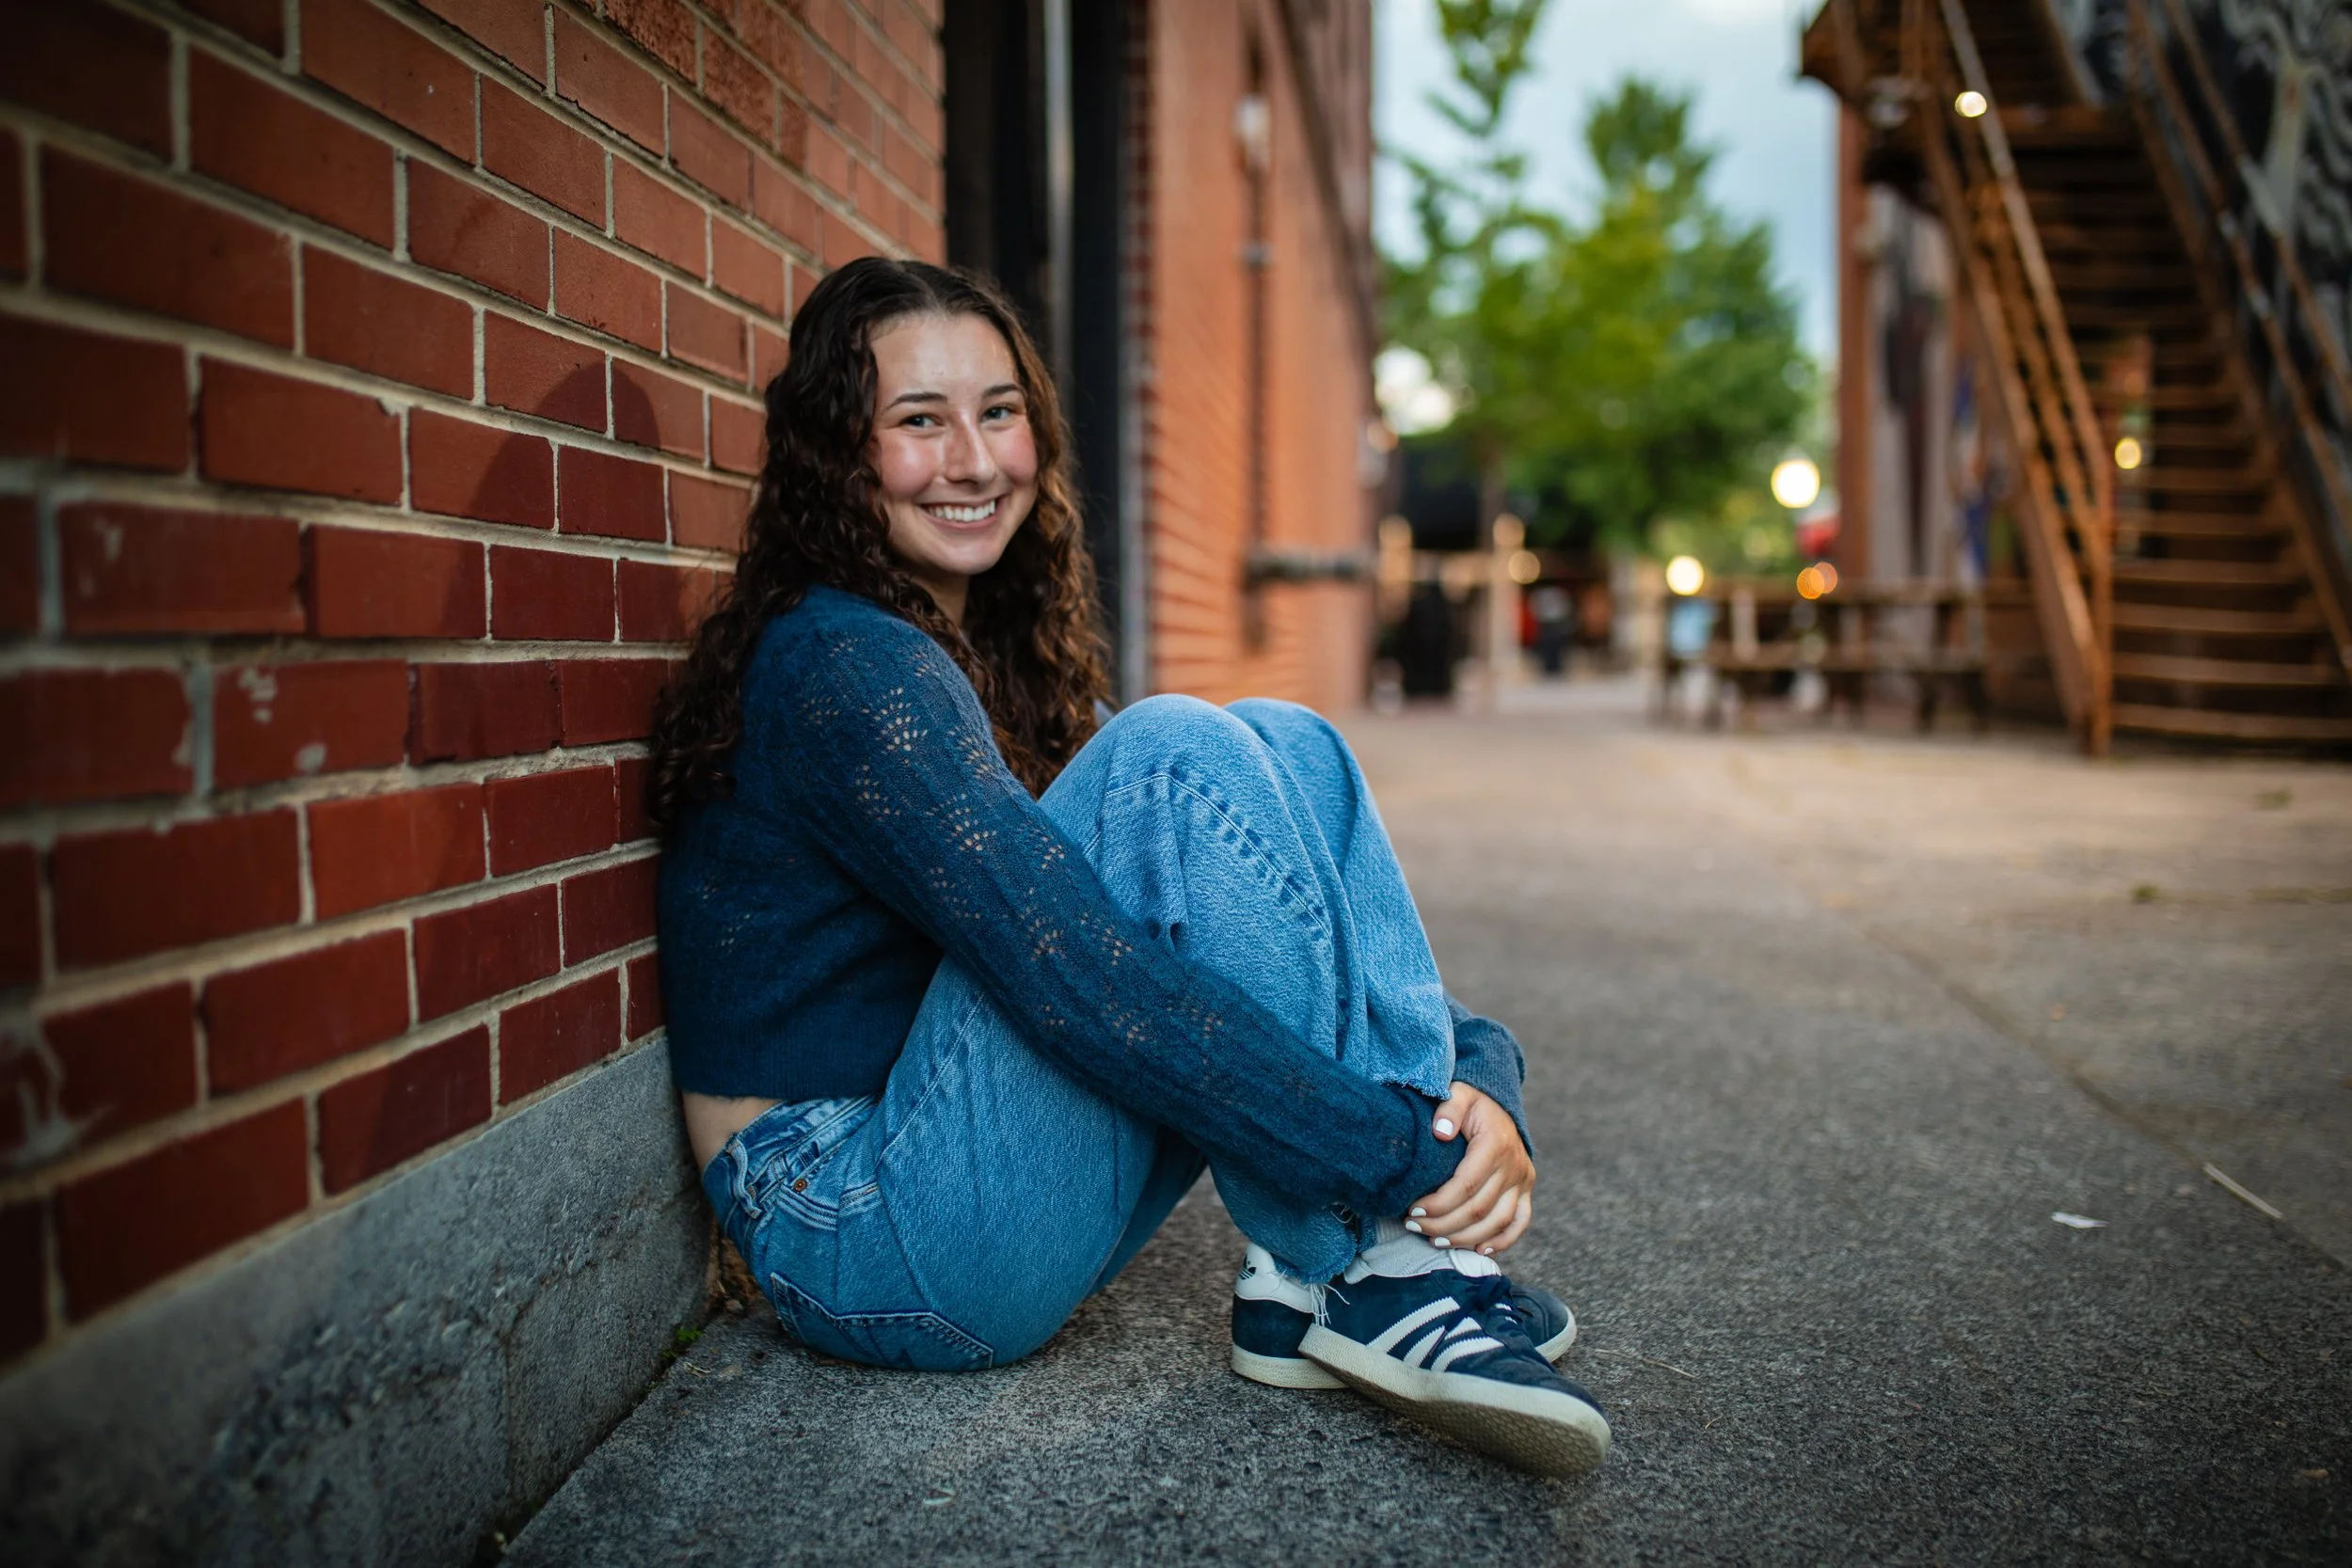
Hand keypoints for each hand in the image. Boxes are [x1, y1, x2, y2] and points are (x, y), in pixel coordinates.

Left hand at [1407, 1082, 1533, 1256]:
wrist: (1500, 1106)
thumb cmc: (1472, 1103)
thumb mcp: (1459, 1094)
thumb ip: (1449, 1109)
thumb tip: (1440, 1132)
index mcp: (1496, 1144)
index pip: (1466, 1184)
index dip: (1439, 1203)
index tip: (1413, 1210)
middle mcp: (1514, 1166)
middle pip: (1478, 1209)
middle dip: (1443, 1223)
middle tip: (1413, 1226)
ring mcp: (1523, 1181)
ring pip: (1497, 1221)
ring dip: (1465, 1237)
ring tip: (1435, 1240)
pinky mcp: (1526, 1191)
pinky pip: (1519, 1223)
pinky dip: (1501, 1241)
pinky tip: (1478, 1250)